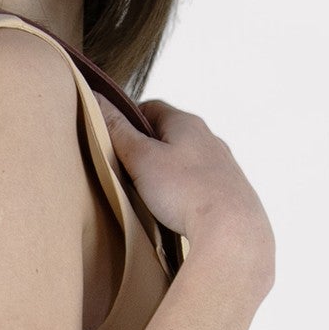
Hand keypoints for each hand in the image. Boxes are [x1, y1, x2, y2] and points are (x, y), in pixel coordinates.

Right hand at [92, 91, 274, 276]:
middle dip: (148, 147)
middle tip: (126, 166)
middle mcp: (209, 139)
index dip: (129, 117)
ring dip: (168, 171)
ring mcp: (223, 166)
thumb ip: (117, 131)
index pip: (152, 107)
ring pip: (187, 160)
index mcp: (187, 123)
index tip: (114, 134)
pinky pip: (200, 184)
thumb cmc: (186, 191)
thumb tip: (96, 100)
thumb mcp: (141, 158)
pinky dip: (185, 191)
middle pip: (171, 134)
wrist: (232, 230)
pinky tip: (176, 210)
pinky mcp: (230, 192)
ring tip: (150, 192)